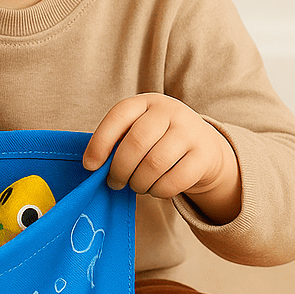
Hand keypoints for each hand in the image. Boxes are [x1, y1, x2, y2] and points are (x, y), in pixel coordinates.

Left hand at [82, 94, 241, 222]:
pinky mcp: (204, 155)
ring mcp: (190, 132)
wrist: (203, 146)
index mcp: (146, 102)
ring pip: (154, 164)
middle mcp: (170, 111)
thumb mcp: (139, 130)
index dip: (100, 142)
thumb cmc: (158, 140)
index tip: (90, 166)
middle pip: (136, 143)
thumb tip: (94, 166)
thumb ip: (118, 142)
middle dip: (119, 169)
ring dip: (138, 183)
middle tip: (114, 182)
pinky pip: (174, 180)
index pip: (118, 116)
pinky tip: (155, 188)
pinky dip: (158, 191)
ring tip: (136, 186)